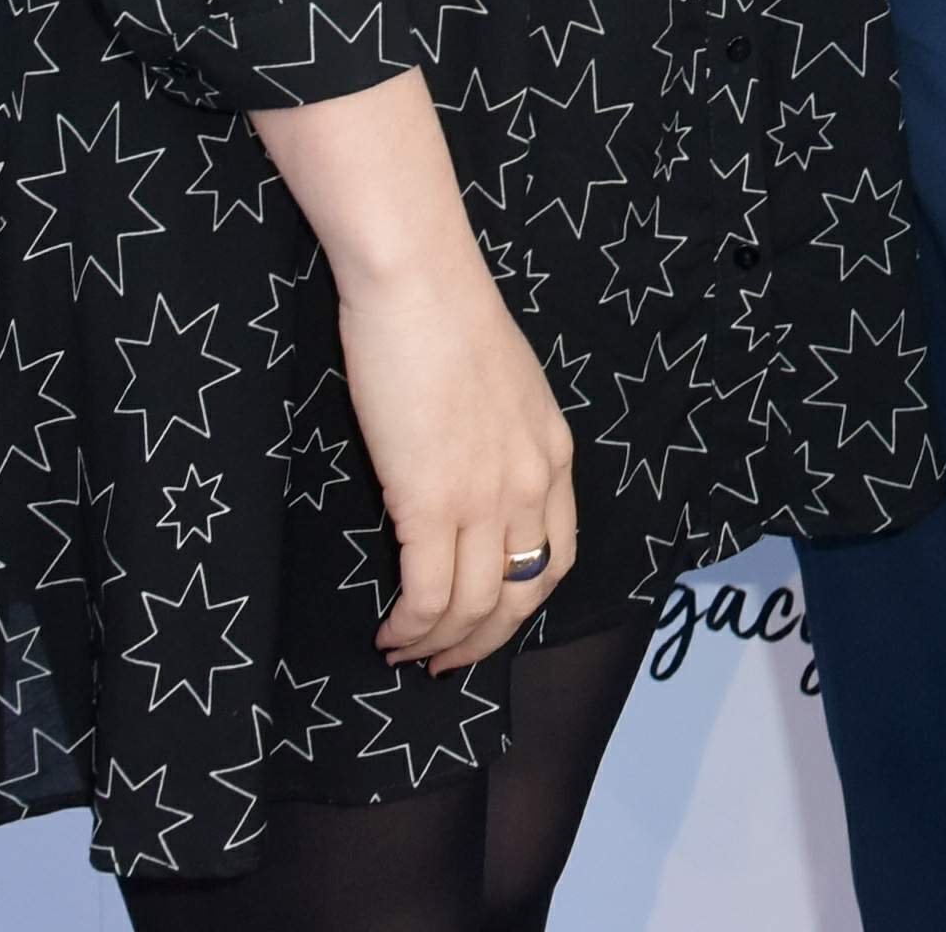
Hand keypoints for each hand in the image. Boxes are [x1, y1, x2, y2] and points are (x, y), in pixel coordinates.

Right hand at [334, 253, 577, 671]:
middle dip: (484, 643)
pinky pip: (428, 594)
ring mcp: (485, 497)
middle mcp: (531, 484)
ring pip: (475, 607)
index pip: (557, 557)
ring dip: (438, 644)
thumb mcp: (504, 386)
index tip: (488, 624)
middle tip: (445, 663)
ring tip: (404, 653)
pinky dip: (409, 627)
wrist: (419, 281)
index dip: (523, 605)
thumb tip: (470, 476)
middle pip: (523, 596)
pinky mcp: (431, 500)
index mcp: (554, 454)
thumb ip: (502, 438)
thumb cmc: (447, 317)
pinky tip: (388, 633)